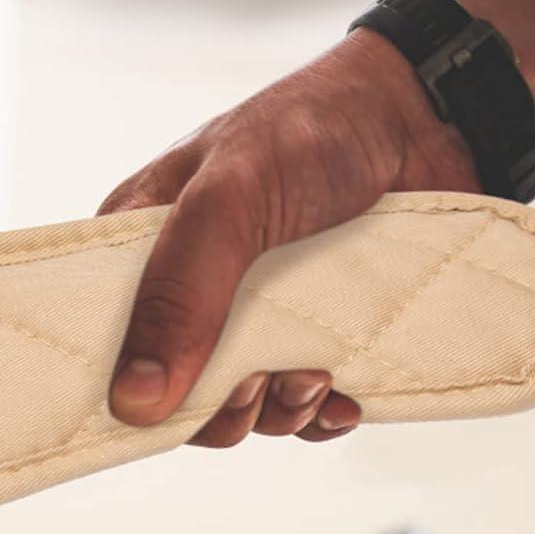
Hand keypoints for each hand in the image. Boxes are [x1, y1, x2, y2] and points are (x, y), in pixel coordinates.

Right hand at [97, 27, 479, 446]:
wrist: (433, 118)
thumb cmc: (316, 128)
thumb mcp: (230, 200)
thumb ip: (179, 294)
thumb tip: (135, 401)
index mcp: (142, 246)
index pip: (101, 336)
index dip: (123, 383)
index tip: (162, 404)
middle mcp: (191, 287)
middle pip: (172, 389)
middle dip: (217, 408)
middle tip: (256, 387)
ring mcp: (254, 314)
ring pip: (240, 405)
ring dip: (276, 412)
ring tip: (312, 378)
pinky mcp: (314, 333)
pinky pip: (301, 404)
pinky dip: (319, 415)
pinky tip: (340, 400)